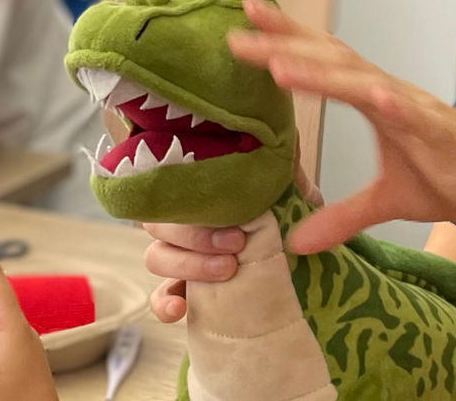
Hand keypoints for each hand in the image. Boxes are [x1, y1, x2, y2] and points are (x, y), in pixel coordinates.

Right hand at [142, 151, 324, 322]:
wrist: (298, 267)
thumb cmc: (283, 225)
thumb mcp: (289, 197)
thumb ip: (284, 173)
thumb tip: (286, 145)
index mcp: (201, 198)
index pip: (174, 187)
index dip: (188, 195)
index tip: (222, 206)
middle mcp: (183, 225)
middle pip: (160, 222)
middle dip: (195, 233)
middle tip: (236, 242)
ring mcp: (179, 259)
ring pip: (157, 257)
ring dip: (188, 264)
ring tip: (228, 270)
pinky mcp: (182, 293)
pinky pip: (159, 299)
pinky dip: (165, 304)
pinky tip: (180, 309)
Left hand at [227, 0, 455, 252]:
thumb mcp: (389, 203)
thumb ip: (342, 217)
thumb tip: (296, 243)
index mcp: (378, 100)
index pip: (325, 61)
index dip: (288, 37)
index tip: (248, 17)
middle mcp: (393, 95)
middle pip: (334, 60)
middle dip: (287, 43)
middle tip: (241, 26)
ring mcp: (420, 112)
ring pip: (365, 83)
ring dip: (323, 72)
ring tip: (279, 65)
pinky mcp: (447, 136)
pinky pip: (417, 117)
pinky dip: (393, 104)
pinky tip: (373, 95)